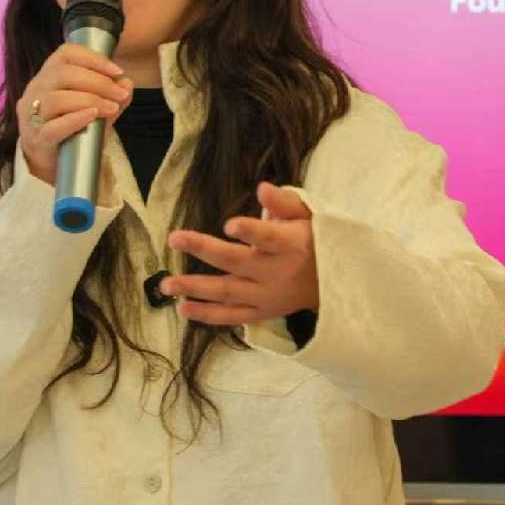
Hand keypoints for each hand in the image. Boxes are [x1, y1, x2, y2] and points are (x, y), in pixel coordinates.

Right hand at [18, 43, 132, 184]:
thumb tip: (126, 82)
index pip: (65, 53)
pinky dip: (75, 119)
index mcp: (49, 75)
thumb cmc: (74, 128)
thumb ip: (112, 95)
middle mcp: (36, 90)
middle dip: (98, 82)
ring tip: (111, 108)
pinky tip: (93, 117)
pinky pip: (52, 127)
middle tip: (120, 94)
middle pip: (62, 74)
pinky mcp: (36, 139)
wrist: (54, 163)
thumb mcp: (97, 108)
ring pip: (55, 98)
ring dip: (89, 100)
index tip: (118, 71)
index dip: (93, 58)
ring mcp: (32, 115)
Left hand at [163, 182, 318, 325]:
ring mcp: (267, 296)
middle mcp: (276, 273)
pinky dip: (208, 315)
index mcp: (290, 245)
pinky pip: (232, 316)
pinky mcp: (262, 313)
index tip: (230, 224)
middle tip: (173, 238)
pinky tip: (182, 308)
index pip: (268, 238)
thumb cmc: (317, 241)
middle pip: (236, 262)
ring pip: (227, 293)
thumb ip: (284, 202)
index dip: (251, 232)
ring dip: (195, 288)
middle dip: (204, 249)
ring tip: (166, 284)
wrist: (339, 285)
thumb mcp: (309, 216)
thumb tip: (262, 187)